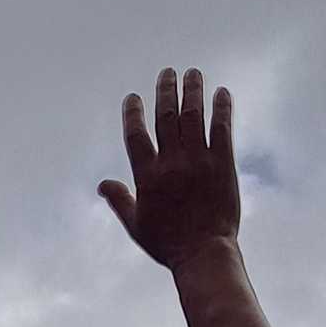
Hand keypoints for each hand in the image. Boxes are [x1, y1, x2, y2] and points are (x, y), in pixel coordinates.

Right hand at [97, 69, 240, 271]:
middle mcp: (171, 163)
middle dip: (166, 90)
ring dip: (193, 91)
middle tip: (168, 72)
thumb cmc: (167, 245)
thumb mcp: (136, 225)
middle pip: (166, 117)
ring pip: (193, 116)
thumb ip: (120, 200)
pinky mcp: (223, 164)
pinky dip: (221, 108)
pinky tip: (221, 93)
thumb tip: (102, 184)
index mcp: (147, 176)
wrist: (203, 254)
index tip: (133, 97)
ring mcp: (198, 161)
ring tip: (193, 73)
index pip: (136, 135)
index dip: (133, 113)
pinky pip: (221, 129)